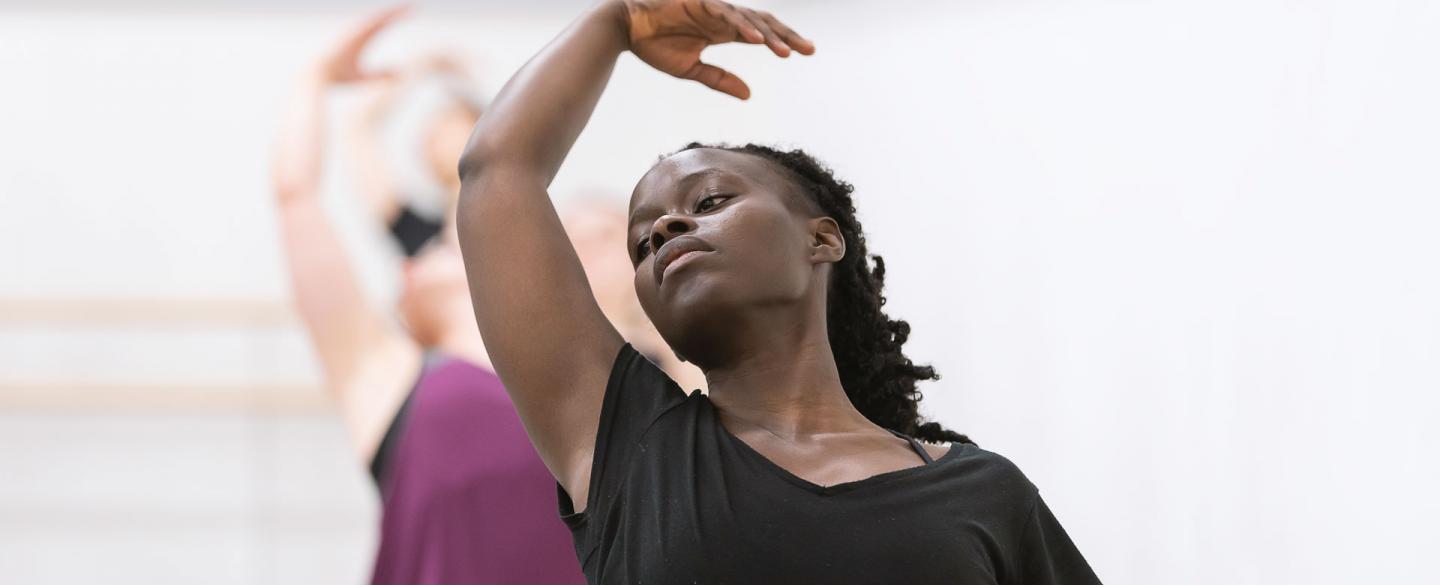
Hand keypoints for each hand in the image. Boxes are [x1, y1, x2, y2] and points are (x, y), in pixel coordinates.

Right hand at [314, 5, 410, 85]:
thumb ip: (379, 75)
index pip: (383, 25)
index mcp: (362, 39)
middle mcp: (358, 32)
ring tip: (406, 7)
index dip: (396, 18)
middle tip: (412, 5)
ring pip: (375, 18)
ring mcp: (354, 31)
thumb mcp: (364, 77)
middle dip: (396, 11)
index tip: (410, 12)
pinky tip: (391, 13)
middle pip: (381, 17)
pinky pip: (367, 23)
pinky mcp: (350, 34)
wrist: (319, 75)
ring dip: (390, 12)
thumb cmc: (339, 76)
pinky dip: (379, 18)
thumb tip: (398, 76)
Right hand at [621, 0, 813, 98]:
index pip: (761, 33)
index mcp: (722, 29)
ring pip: (747, 19)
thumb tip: (749, 95)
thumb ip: (720, 80)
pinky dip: (741, 26)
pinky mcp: (697, 1)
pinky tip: (757, 40)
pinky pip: (724, 13)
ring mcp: (711, 6)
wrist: (623, 28)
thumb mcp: (691, 69)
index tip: (804, 53)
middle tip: (810, 49)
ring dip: (768, 36)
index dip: (782, 41)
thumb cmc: (653, 45)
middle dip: (787, 35)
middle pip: (762, 23)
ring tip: (786, 52)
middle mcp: (721, 15)